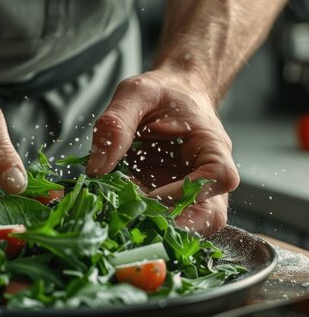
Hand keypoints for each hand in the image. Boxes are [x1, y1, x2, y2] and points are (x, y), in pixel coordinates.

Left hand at [86, 70, 239, 234]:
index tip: (152, 193)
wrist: (170, 94)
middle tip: (132, 216)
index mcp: (210, 144)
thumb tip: (97, 169)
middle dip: (172, 223)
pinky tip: (118, 207)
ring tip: (121, 212)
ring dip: (155, 224)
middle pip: (211, 215)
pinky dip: (142, 219)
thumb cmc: (160, 91)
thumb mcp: (135, 94)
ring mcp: (192, 190)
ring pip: (190, 224)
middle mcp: (207, 173)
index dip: (189, 191)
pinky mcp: (172, 198)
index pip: (220, 177)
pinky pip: (166, 219)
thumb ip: (116, 123)